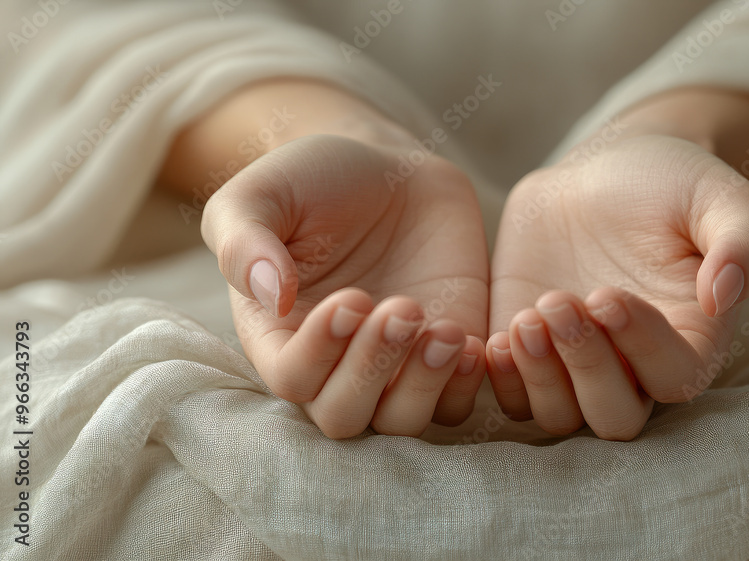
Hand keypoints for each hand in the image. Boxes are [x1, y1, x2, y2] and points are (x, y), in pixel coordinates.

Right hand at [200, 134, 488, 437]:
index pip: (293, 380)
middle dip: (373, 372)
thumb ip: (244, 242)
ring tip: (445, 329)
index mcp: (279, 336)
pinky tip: (471, 341)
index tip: (351, 298)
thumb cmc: (313, 180)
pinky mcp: (445, 358)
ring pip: (403, 421)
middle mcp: (335, 365)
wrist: (388, 169)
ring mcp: (394, 367)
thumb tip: (269, 294)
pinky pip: (457, 402)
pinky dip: (466, 386)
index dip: (320, 353)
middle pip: (345, 416)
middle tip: (402, 309)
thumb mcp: (262, 195)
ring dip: (424, 386)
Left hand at [486, 134, 748, 439]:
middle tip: (558, 302)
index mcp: (692, 340)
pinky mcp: (529, 354)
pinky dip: (502, 380)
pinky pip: (513, 397)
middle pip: (615, 417)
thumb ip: (742, 244)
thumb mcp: (723, 199)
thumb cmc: (675, 184)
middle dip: (585, 368)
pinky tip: (494, 337)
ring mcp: (577, 365)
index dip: (640, 347)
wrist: (608, 169)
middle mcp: (634, 367)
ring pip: (561, 417)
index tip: (606, 293)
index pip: (674, 377)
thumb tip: (724, 295)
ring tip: (526, 316)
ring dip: (539, 378)